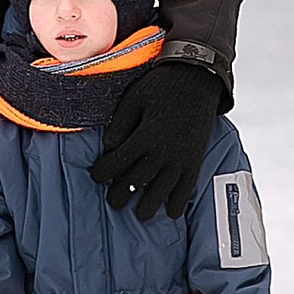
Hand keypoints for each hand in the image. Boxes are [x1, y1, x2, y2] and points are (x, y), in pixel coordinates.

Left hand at [90, 58, 223, 222]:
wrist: (198, 78)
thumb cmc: (162, 85)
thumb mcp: (134, 97)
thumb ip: (121, 123)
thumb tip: (108, 146)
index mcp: (145, 135)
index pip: (117, 162)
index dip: (102, 173)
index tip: (96, 176)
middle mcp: (164, 151)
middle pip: (137, 182)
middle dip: (122, 194)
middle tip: (114, 202)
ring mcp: (182, 157)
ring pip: (163, 190)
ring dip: (150, 205)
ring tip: (141, 214)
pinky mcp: (196, 158)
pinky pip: (188, 186)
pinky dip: (180, 201)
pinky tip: (172, 211)